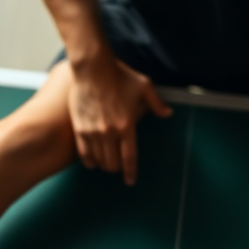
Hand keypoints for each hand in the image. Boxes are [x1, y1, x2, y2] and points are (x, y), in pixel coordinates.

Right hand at [67, 55, 171, 184]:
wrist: (92, 67)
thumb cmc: (118, 74)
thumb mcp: (143, 86)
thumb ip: (156, 103)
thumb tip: (168, 113)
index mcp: (126, 125)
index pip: (129, 158)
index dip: (130, 173)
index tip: (130, 181)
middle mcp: (109, 132)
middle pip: (113, 164)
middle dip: (116, 168)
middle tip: (117, 166)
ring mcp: (93, 132)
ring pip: (99, 161)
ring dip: (103, 165)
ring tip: (105, 163)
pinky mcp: (80, 128)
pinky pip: (84, 154)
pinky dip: (89, 161)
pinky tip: (92, 162)